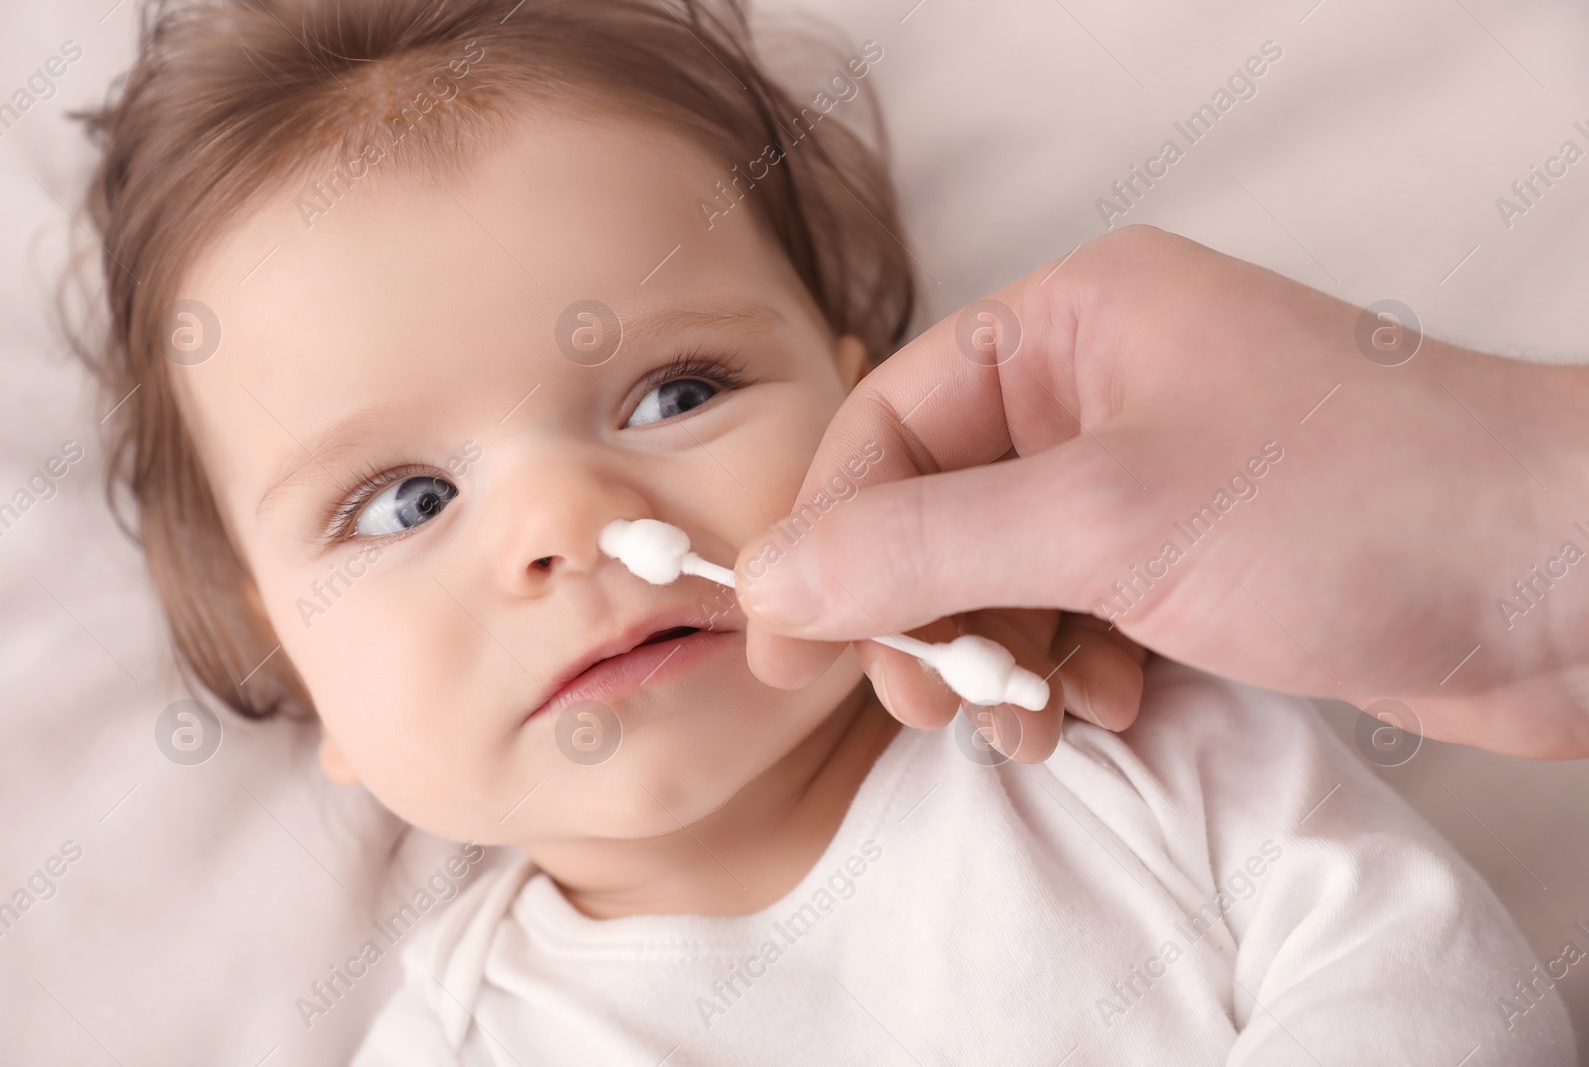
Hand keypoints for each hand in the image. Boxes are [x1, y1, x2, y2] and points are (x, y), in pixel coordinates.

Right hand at [735, 226, 1588, 757]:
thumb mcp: (1106, 518)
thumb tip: (779, 577)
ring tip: (1033, 721)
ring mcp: (1154, 475)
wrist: (1570, 581)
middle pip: (940, 506)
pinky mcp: (1200, 556)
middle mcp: (1105, 390)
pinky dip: (1075, 672)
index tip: (789, 638)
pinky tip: (1114, 704)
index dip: (828, 534)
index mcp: (1071, 328)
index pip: (892, 425)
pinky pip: (1080, 615)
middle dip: (924, 614)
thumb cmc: (1367, 499)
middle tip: (932, 701)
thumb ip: (922, 547)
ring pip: (1007, 574)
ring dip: (999, 659)